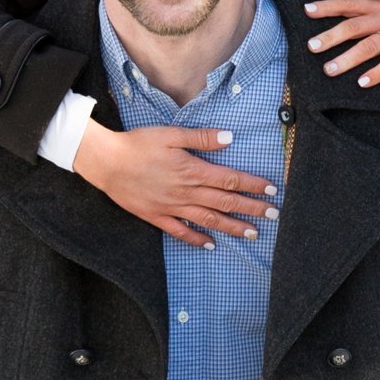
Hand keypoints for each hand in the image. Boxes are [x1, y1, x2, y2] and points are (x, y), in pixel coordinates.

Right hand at [72, 118, 277, 246]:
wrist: (106, 163)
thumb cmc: (138, 144)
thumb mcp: (170, 134)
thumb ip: (201, 138)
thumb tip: (229, 138)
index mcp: (192, 170)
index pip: (230, 179)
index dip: (252, 185)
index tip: (271, 190)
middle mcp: (185, 192)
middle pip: (225, 202)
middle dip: (252, 208)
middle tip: (273, 215)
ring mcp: (171, 207)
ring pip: (208, 220)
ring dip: (232, 227)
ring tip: (252, 234)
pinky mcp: (157, 216)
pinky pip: (180, 232)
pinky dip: (197, 240)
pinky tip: (211, 245)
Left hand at [305, 0, 379, 86]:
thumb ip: (370, 11)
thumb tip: (339, 18)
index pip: (349, 2)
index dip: (328, 6)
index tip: (307, 11)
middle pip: (354, 24)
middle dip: (330, 35)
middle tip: (311, 47)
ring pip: (369, 44)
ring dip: (347, 58)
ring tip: (329, 69)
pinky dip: (376, 73)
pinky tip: (362, 82)